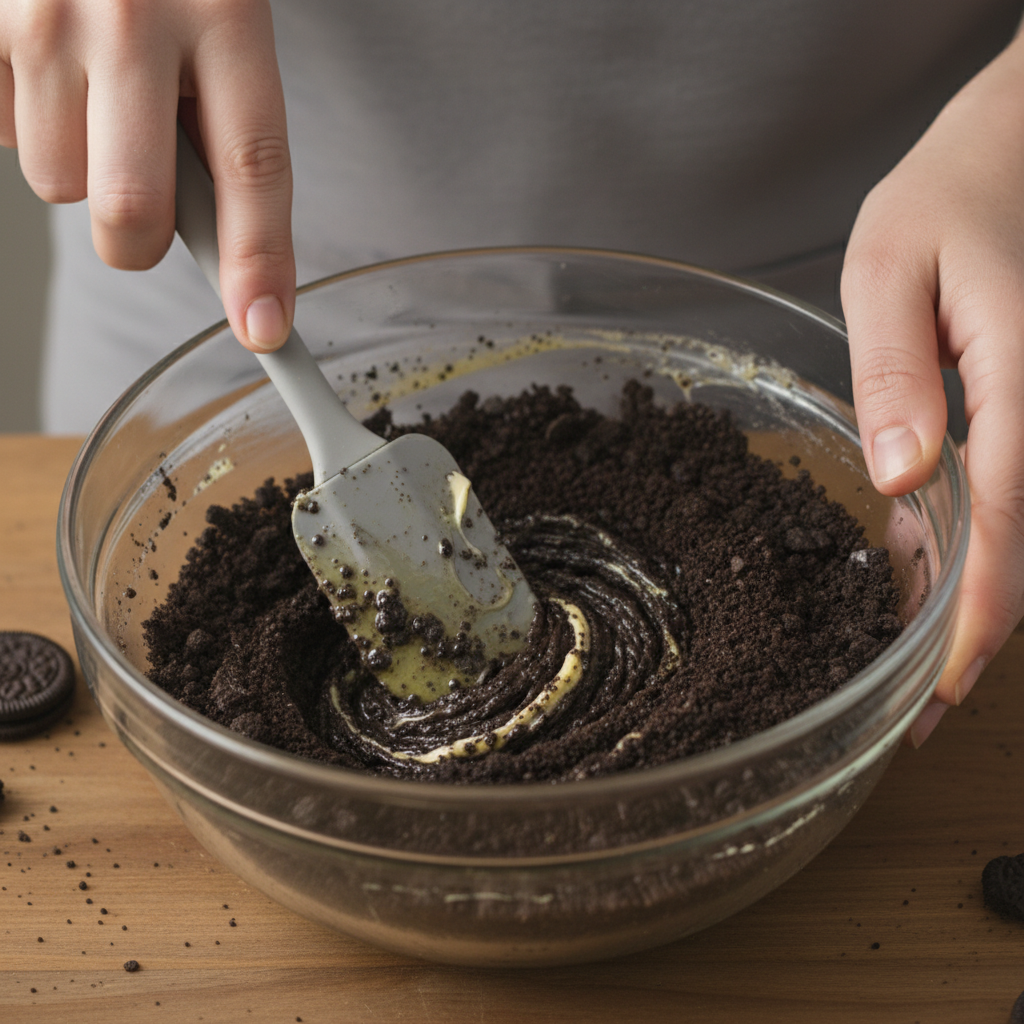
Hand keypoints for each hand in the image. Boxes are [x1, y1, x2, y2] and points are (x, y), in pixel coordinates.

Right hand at [0, 0, 293, 352]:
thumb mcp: (223, 13)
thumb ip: (224, 113)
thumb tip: (225, 239)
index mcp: (224, 9)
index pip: (254, 166)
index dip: (260, 261)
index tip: (266, 328)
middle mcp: (127, 11)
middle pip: (131, 212)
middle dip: (140, 238)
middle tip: (147, 202)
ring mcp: (38, 14)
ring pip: (59, 182)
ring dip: (79, 161)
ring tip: (91, 88)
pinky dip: (22, 117)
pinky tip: (44, 65)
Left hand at [842, 31, 1023, 744]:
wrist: (1014, 146)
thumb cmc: (951, 194)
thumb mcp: (891, 265)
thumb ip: (895, 370)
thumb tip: (904, 478)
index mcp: (1023, 385)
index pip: (1007, 530)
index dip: (978, 624)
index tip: (942, 696)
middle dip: (976, 637)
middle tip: (919, 709)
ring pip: (1022, 532)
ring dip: (973, 599)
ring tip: (913, 658)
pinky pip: (1013, 492)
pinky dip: (971, 541)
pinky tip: (919, 560)